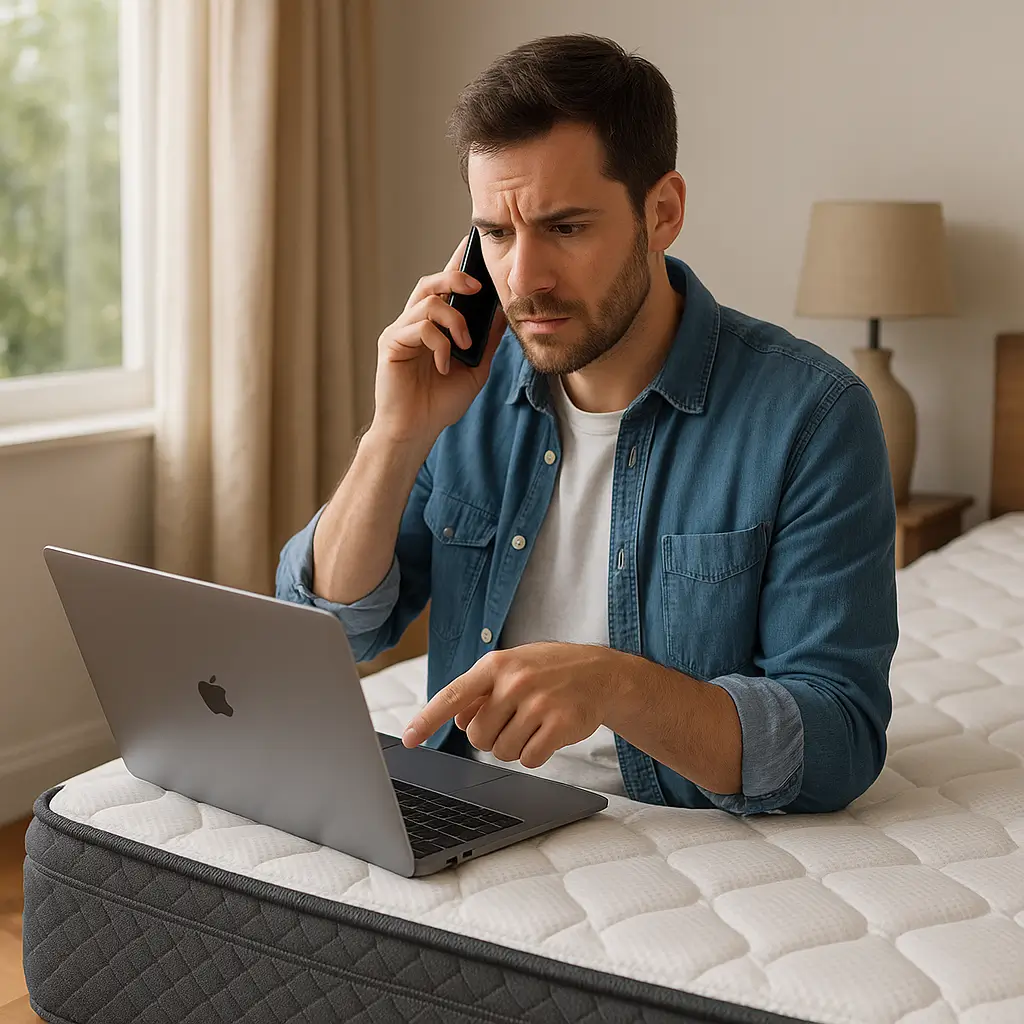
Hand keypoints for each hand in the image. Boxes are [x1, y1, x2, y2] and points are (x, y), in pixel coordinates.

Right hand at [370, 234, 506, 447]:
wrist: (417, 431)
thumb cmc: (441, 402)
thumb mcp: (476, 367)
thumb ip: (486, 339)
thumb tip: (505, 312)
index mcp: (433, 325)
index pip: (445, 285)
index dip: (457, 262)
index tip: (473, 242)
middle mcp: (414, 322)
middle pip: (431, 281)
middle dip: (456, 276)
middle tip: (478, 286)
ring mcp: (400, 331)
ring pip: (427, 300)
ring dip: (454, 319)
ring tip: (464, 345)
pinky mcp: (391, 344)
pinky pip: (419, 327)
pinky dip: (438, 344)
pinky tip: (443, 366)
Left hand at [402, 643, 624, 767]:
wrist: (601, 672)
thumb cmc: (549, 670)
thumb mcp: (512, 668)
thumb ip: (480, 692)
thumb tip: (457, 721)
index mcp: (495, 665)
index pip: (453, 696)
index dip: (427, 720)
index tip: (409, 739)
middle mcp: (514, 681)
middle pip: (477, 736)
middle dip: (491, 737)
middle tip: (514, 721)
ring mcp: (539, 702)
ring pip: (502, 751)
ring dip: (515, 746)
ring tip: (533, 724)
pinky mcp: (561, 723)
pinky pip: (530, 759)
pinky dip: (536, 755)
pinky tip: (548, 734)